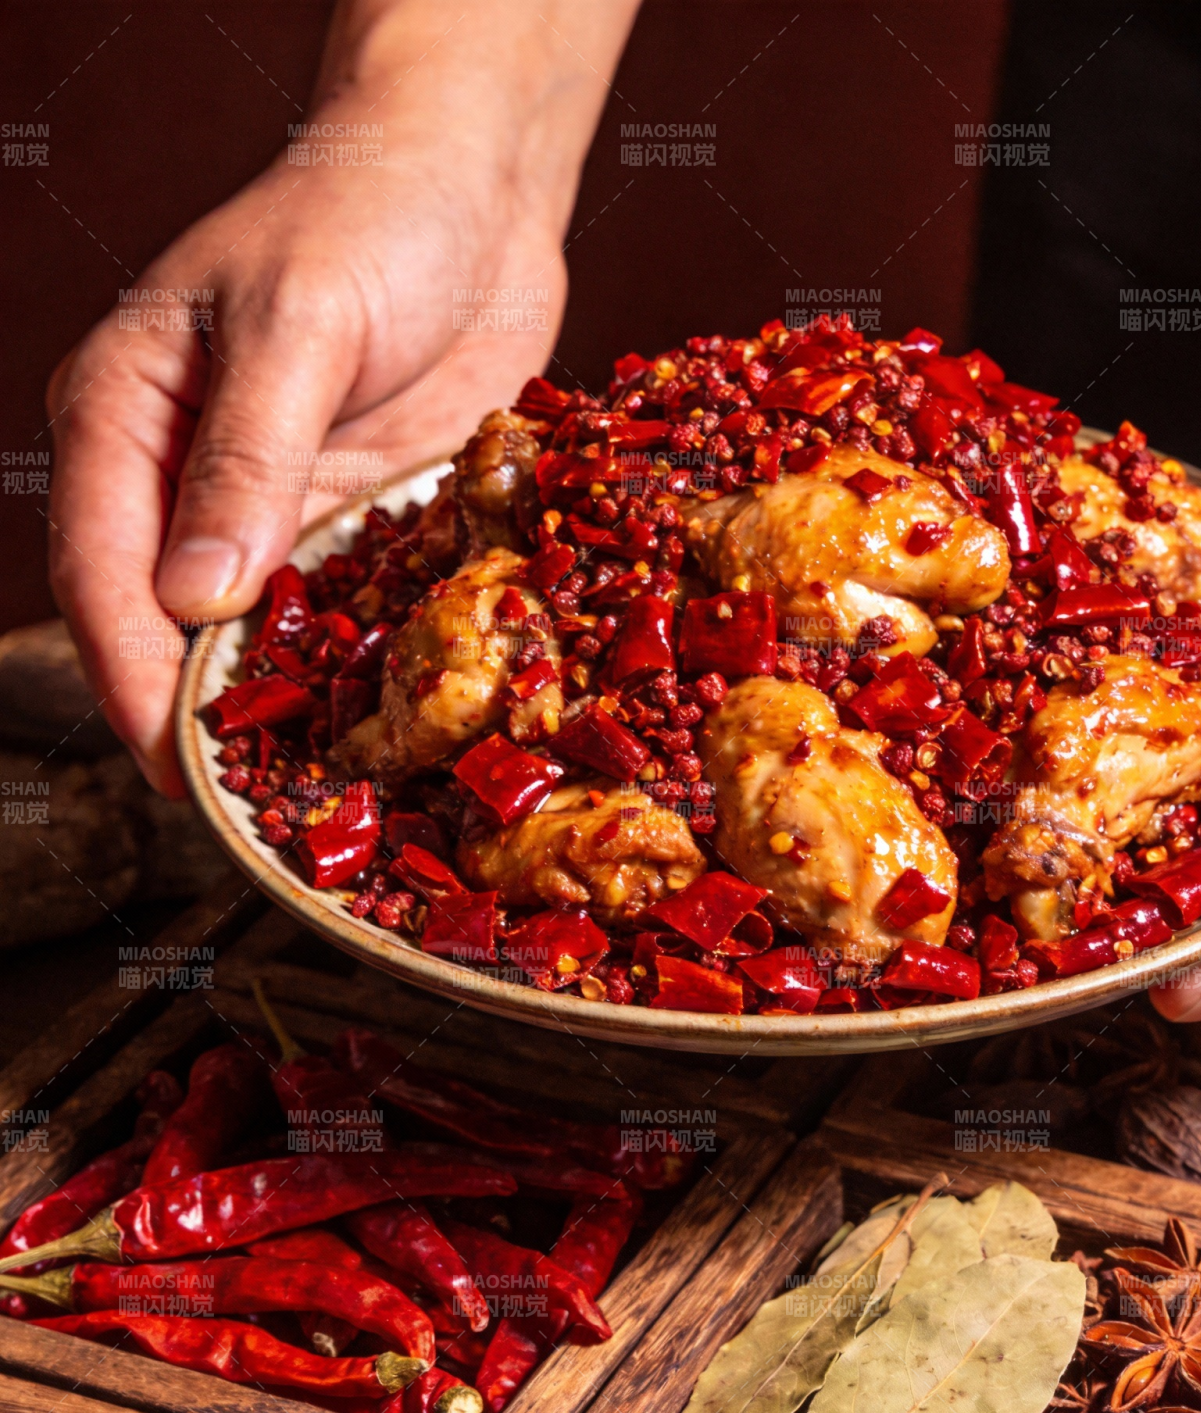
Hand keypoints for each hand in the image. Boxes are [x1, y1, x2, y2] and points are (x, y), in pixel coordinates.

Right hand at [47, 0, 637, 795]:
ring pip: (275, 632)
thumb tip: (196, 598)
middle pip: (182, 625)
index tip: (177, 768)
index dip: (133, 678)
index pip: (107, 574)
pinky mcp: (370, 520)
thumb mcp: (296, 327)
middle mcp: (197, 481)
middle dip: (215, 715)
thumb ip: (250, 460)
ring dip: (300, 707)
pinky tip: (406, 723)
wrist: (471, 190)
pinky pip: (360, 608)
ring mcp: (290, 509)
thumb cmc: (361, 220)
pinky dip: (374, 664)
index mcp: (129, 421)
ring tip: (338, 797)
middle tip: (263, 812)